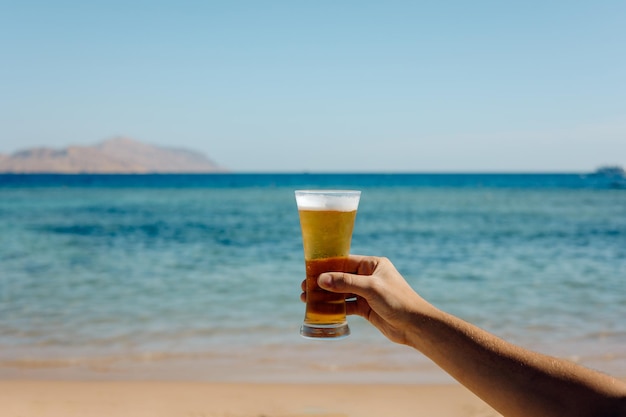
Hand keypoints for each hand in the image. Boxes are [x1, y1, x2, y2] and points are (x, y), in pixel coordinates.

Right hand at [300, 255, 432, 344]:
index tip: (309, 271)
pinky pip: (346, 305)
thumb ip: (346, 282)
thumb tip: (322, 279)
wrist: (415, 326)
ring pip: (341, 292)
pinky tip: (321, 310)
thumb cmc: (398, 301)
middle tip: (304, 287)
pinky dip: (334, 308)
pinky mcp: (366, 308)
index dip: (326, 266)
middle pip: (340, 277)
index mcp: (373, 264)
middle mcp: (369, 276)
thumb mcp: (371, 288)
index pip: (345, 262)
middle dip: (322, 282)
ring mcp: (367, 293)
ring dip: (325, 295)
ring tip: (306, 298)